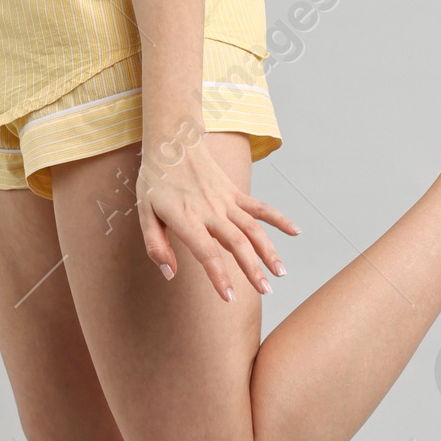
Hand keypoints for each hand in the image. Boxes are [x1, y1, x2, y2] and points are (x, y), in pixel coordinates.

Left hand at [136, 123, 299, 301]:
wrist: (173, 142)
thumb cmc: (155, 181)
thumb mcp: (144, 213)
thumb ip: (156, 246)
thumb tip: (170, 274)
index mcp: (186, 218)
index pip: (207, 252)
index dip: (219, 276)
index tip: (229, 298)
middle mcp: (210, 210)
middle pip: (238, 243)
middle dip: (253, 269)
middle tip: (266, 292)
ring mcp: (226, 201)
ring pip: (253, 228)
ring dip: (269, 251)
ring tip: (281, 273)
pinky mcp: (235, 193)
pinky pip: (260, 207)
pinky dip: (279, 218)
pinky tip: (295, 231)